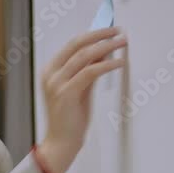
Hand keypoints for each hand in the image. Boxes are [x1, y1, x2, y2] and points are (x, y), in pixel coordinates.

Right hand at [37, 27, 127, 172]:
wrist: (61, 143)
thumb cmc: (70, 119)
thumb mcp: (80, 89)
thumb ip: (88, 70)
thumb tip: (104, 52)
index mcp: (51, 70)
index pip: (73, 44)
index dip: (93, 34)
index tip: (110, 29)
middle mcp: (51, 73)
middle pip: (77, 44)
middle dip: (100, 35)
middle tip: (119, 31)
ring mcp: (57, 83)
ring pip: (85, 55)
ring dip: (107, 47)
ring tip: (122, 43)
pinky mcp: (67, 93)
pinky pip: (90, 72)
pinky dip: (107, 65)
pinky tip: (118, 62)